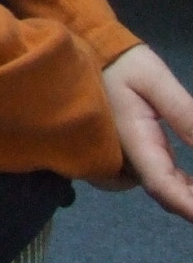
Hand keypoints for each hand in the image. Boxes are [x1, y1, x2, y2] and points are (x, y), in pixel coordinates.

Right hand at [99, 44, 192, 221]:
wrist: (81, 56)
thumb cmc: (117, 63)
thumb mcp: (154, 80)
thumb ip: (185, 114)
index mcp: (133, 140)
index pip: (163, 185)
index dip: (190, 206)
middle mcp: (125, 158)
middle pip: (166, 193)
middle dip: (192, 202)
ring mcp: (125, 158)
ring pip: (163, 188)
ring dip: (189, 193)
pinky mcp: (130, 154)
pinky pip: (158, 178)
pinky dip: (183, 185)